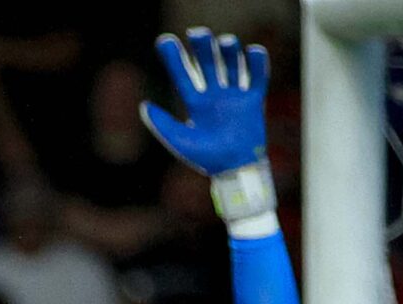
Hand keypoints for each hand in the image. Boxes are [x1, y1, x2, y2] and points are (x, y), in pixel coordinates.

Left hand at [141, 29, 271, 175]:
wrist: (236, 172)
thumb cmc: (207, 160)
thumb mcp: (181, 141)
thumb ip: (163, 125)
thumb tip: (144, 105)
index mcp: (195, 103)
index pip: (182, 74)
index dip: (173, 58)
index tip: (165, 41)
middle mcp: (214, 95)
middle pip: (207, 63)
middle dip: (203, 47)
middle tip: (198, 33)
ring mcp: (234, 97)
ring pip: (232, 65)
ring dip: (229, 51)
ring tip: (227, 42)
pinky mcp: (253, 101)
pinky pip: (257, 77)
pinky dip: (257, 63)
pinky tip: (253, 51)